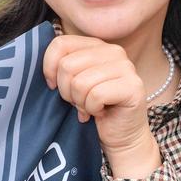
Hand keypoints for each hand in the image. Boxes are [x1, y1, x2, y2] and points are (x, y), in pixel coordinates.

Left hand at [43, 35, 160, 177]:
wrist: (121, 136)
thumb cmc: (94, 109)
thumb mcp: (73, 82)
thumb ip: (62, 66)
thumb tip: (46, 69)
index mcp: (97, 45)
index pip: (61, 44)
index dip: (49, 68)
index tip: (54, 86)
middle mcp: (114, 51)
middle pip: (68, 65)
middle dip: (66, 91)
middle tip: (78, 102)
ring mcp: (126, 68)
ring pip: (81, 82)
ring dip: (80, 102)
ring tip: (89, 108)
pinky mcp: (133, 87)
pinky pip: (96, 95)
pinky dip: (92, 109)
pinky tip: (100, 112)